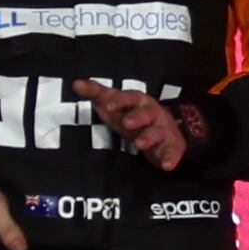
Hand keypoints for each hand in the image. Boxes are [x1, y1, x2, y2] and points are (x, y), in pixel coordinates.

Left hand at [75, 78, 194, 172]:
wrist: (164, 129)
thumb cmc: (133, 114)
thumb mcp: (114, 103)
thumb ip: (96, 93)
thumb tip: (76, 83)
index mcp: (139, 101)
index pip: (130, 97)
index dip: (119, 101)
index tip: (107, 105)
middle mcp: (153, 113)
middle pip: (147, 112)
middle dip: (138, 117)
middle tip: (127, 123)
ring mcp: (163, 130)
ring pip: (158, 132)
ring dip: (149, 137)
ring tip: (139, 144)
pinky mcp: (171, 147)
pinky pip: (172, 152)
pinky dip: (171, 158)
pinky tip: (166, 166)